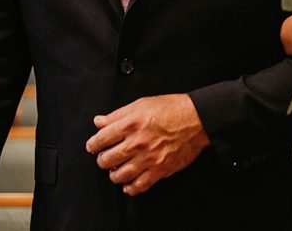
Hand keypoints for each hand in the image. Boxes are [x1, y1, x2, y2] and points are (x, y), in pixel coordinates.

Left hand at [85, 94, 208, 195]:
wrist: (198, 119)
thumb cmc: (173, 109)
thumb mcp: (142, 103)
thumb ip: (118, 114)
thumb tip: (99, 121)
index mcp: (131, 124)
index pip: (101, 138)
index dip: (93, 144)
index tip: (93, 146)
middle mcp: (138, 143)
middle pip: (106, 159)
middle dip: (102, 159)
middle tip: (105, 156)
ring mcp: (149, 158)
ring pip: (119, 175)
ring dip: (113, 174)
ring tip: (116, 170)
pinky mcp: (160, 170)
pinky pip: (139, 186)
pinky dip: (130, 188)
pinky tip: (128, 183)